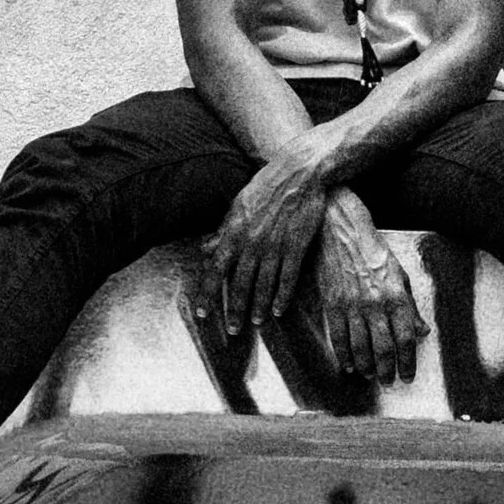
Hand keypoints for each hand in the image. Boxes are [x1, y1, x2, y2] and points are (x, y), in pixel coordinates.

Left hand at [198, 143, 331, 334]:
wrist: (300, 173)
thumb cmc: (266, 187)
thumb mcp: (238, 205)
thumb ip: (223, 231)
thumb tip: (206, 249)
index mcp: (234, 232)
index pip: (216, 270)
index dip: (209, 294)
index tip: (204, 314)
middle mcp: (252, 243)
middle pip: (240, 284)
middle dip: (235, 310)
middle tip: (233, 331)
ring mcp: (275, 246)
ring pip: (264, 284)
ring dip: (259, 307)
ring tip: (256, 323)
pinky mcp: (296, 246)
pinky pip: (288, 277)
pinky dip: (282, 295)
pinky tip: (279, 310)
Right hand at [309, 190, 427, 383]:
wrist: (341, 231)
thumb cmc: (373, 251)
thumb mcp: (400, 275)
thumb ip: (411, 306)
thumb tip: (422, 331)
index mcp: (397, 296)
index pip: (406, 339)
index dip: (408, 362)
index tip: (408, 375)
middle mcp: (376, 304)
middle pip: (384, 348)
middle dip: (387, 370)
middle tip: (388, 381)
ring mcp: (353, 306)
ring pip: (361, 347)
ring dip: (367, 366)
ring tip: (370, 374)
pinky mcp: (333, 304)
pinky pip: (339, 337)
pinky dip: (344, 355)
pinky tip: (349, 364)